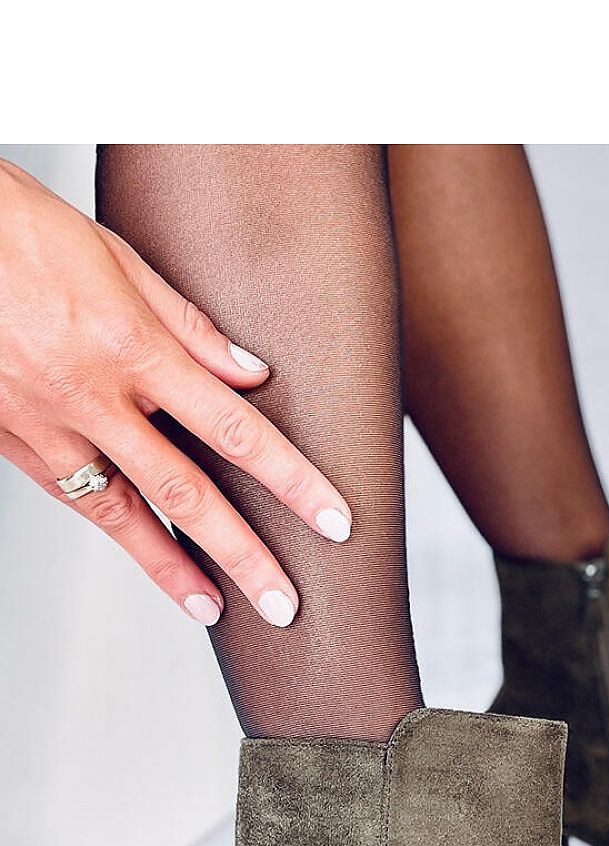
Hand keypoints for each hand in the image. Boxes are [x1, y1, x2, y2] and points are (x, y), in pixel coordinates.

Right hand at [0, 158, 352, 626]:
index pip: (234, 429)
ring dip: (175, 569)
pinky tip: (151, 560)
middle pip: (185, 491)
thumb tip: (250, 374)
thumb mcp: (117, 257)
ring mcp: (45, 425)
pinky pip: (76, 498)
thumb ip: (188, 325)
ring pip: (123, 514)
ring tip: (217, 610)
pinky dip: (120, 533)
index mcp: (129, 345)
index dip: (290, 481)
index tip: (333, 520)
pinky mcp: (10, 440)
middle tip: (285, 604)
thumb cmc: (21, 230)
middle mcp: (90, 395)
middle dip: (241, 554)